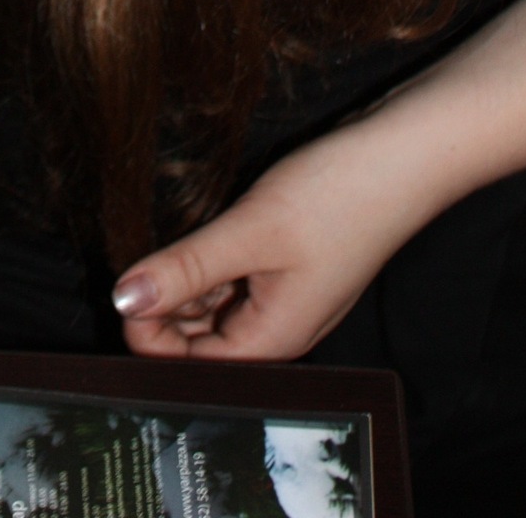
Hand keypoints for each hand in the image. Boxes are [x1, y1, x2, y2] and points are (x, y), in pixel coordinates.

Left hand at [113, 122, 428, 360]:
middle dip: (164, 306)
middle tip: (150, 251)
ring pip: (212, 309)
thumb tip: (123, 299)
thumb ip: (185, 269)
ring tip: (181, 236)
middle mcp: (277, 331)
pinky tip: (206, 229)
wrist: (402, 157)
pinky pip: (232, 281)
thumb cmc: (339, 195)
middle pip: (197, 344)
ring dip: (185, 281)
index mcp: (272, 341)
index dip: (148, 333)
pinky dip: (210, 262)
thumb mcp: (250, 230)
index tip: (126, 283)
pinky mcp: (285, 268)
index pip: (187, 368)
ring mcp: (283, 299)